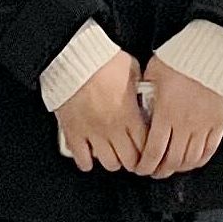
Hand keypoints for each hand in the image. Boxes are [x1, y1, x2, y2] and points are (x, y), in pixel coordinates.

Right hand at [55, 50, 147, 172]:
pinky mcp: (73, 132)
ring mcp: (92, 132)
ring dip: (113, 161)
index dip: (149, 151)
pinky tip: (91, 156)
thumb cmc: (101, 60)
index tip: (149, 150)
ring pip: (108, 163)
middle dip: (134, 160)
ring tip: (114, 155)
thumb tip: (148, 88)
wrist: (73, 58)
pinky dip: (87, 161)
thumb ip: (141, 85)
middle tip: (133, 157)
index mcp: (129, 114)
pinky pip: (82, 158)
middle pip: (129, 160)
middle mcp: (112, 127)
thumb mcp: (132, 69)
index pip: (146, 146)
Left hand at [134, 60, 222, 177]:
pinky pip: (209, 150)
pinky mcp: (219, 123)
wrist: (212, 50)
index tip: (141, 168)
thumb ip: (145, 92)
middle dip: (160, 171)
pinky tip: (192, 161)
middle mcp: (184, 124)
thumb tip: (137, 104)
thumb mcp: (154, 72)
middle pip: (172, 160)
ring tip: (172, 168)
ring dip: (179, 168)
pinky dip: (199, 160)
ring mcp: (204, 125)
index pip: (153, 151)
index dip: (145, 165)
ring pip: (190, 159)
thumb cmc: (182, 57)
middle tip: (154, 172)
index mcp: (166, 114)